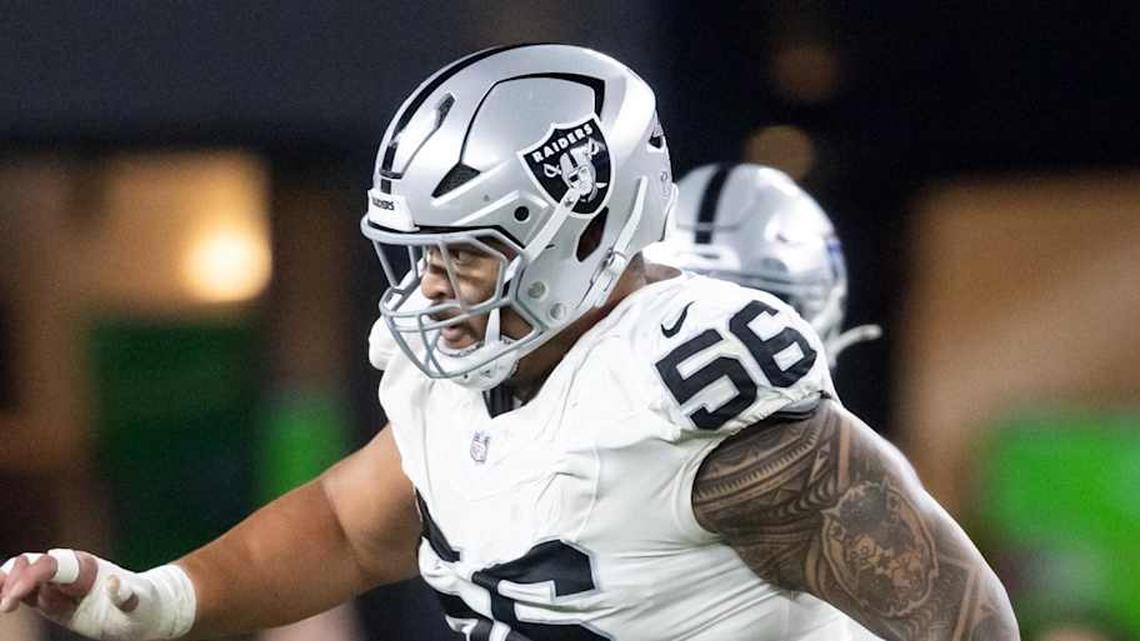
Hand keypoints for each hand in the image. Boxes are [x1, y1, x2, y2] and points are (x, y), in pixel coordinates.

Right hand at [0, 549, 194, 640]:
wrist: (148, 613)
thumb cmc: (145, 607)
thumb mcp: (139, 603)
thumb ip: (126, 595)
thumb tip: (113, 581)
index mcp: (89, 568)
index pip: (53, 567)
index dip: (31, 577)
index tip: (13, 597)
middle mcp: (71, 573)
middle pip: (33, 565)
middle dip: (14, 578)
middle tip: (5, 604)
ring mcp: (61, 586)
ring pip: (26, 576)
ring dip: (7, 582)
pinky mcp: (55, 601)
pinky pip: (28, 593)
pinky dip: (11, 592)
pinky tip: (1, 599)